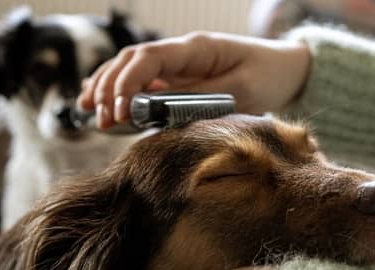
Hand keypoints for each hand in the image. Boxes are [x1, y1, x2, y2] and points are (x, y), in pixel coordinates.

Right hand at [77, 32, 310, 127]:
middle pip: (132, 61)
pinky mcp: (182, 77)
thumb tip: (160, 109)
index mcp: (196, 48)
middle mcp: (182, 52)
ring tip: (87, 109)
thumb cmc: (269, 76)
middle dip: (110, 87)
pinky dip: (123, 90)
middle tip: (98, 117)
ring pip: (132, 68)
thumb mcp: (241, 90)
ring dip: (108, 86)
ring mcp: (180, 64)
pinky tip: (104, 103)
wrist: (288, 69)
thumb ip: (201, 98)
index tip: (118, 108)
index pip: (149, 58)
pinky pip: (145, 81)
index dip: (127, 81)